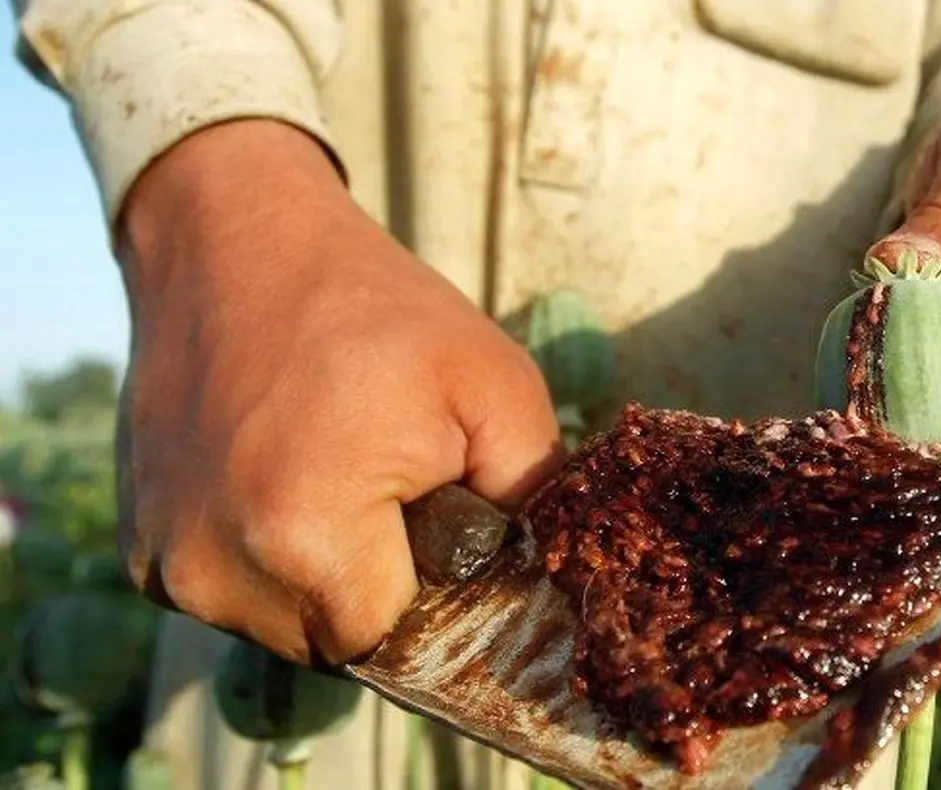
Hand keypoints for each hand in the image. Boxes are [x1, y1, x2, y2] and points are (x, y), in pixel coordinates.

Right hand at [114, 120, 562, 664]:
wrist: (235, 241)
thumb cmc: (376, 309)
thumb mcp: (496, 385)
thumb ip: (532, 498)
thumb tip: (538, 576)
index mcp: (304, 535)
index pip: (394, 642)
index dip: (429, 592)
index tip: (438, 527)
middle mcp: (216, 570)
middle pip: (333, 642)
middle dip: (375, 587)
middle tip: (387, 493)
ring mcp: (166, 562)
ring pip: (278, 624)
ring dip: (315, 579)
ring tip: (331, 479)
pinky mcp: (138, 548)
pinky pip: (230, 593)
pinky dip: (263, 559)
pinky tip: (279, 481)